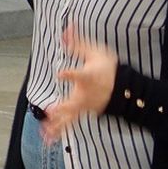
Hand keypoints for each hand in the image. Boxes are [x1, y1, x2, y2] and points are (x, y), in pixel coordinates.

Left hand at [39, 27, 119, 143]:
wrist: (122, 87)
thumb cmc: (106, 67)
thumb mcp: (95, 52)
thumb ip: (78, 43)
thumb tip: (65, 29)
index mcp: (89, 77)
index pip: (80, 75)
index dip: (71, 74)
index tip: (61, 73)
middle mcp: (85, 94)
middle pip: (74, 103)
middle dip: (63, 109)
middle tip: (52, 112)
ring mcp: (85, 105)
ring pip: (70, 118)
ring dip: (57, 126)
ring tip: (45, 133)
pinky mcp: (83, 112)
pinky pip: (69, 123)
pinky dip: (59, 131)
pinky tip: (47, 139)